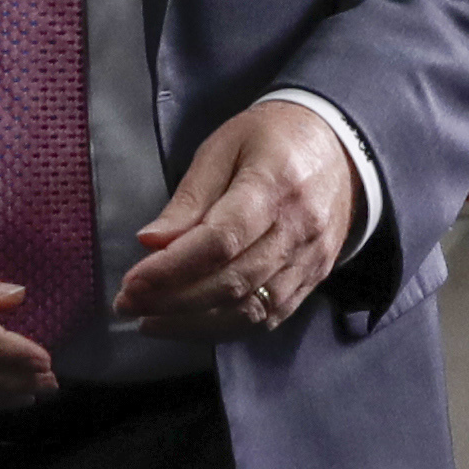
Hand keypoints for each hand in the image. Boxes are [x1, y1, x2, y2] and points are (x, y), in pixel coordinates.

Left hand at [118, 99, 359, 341]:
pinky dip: (225, 329)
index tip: (132, 282)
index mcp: (274, 184)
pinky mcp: (314, 278)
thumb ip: (188, 198)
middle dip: (173, 301)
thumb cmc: (272, 139)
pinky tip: (189, 325)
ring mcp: (310, 259)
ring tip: (150, 321)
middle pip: (233, 282)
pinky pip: (269, 318)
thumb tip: (151, 242)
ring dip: (194, 324)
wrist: (341, 147)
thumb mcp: (223, 147)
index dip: (173, 269)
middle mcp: (298, 228)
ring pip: (251, 310)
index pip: (221, 241)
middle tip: (127, 304)